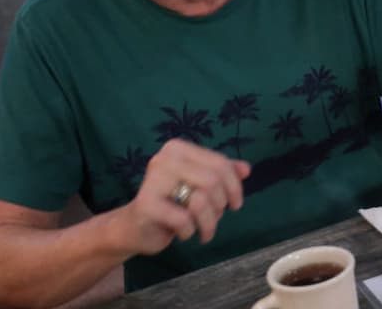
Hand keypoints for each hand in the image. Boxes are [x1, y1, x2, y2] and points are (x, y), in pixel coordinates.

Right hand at [116, 139, 250, 254]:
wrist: (135, 227)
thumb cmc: (172, 203)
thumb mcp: (199, 186)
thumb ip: (222, 174)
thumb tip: (246, 169)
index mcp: (178, 148)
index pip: (220, 164)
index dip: (234, 187)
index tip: (235, 205)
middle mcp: (164, 158)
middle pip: (213, 182)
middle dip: (220, 206)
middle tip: (214, 219)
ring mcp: (153, 180)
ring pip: (200, 201)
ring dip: (208, 223)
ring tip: (202, 230)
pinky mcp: (146, 204)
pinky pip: (184, 220)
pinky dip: (189, 231)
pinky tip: (182, 233)